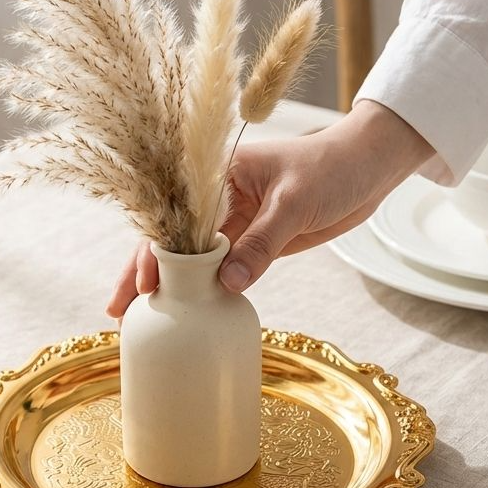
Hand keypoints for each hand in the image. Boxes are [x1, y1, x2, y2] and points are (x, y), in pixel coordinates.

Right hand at [105, 100, 433, 317]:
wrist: (368, 168)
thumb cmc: (331, 168)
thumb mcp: (295, 203)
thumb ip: (262, 243)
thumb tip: (227, 285)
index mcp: (218, 174)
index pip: (176, 216)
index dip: (156, 251)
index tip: (144, 282)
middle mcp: (218, 199)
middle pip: (171, 240)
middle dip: (143, 273)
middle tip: (119, 312)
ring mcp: (235, 222)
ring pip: (191, 259)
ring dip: (167, 287)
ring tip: (139, 319)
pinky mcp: (254, 241)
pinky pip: (220, 268)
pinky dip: (202, 289)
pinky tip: (185, 311)